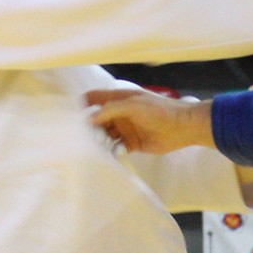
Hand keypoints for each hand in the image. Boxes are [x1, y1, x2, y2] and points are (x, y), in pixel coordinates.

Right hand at [85, 86, 216, 154]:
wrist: (183, 127)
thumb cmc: (159, 111)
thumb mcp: (133, 105)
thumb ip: (111, 110)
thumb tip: (90, 119)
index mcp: (118, 99)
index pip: (94, 98)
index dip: (82, 104)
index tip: (70, 115)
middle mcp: (119, 114)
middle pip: (97, 120)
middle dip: (89, 128)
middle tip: (81, 137)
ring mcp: (124, 129)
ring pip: (105, 135)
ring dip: (100, 141)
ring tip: (97, 147)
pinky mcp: (131, 144)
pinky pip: (116, 148)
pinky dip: (112, 151)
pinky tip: (113, 153)